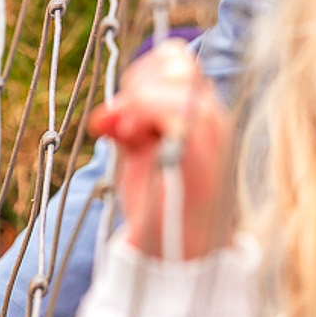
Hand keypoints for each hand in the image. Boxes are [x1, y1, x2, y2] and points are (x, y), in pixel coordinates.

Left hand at [88, 39, 233, 260]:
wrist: (180, 256)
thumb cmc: (160, 205)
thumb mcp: (138, 155)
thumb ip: (124, 125)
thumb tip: (102, 117)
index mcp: (202, 113)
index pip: (176, 60)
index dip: (142, 74)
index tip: (121, 114)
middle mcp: (213, 116)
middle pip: (177, 60)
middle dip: (138, 83)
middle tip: (123, 126)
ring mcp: (212, 132)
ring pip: (177, 76)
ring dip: (138, 99)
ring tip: (127, 136)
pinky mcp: (202, 152)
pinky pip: (175, 106)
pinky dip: (144, 111)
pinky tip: (130, 138)